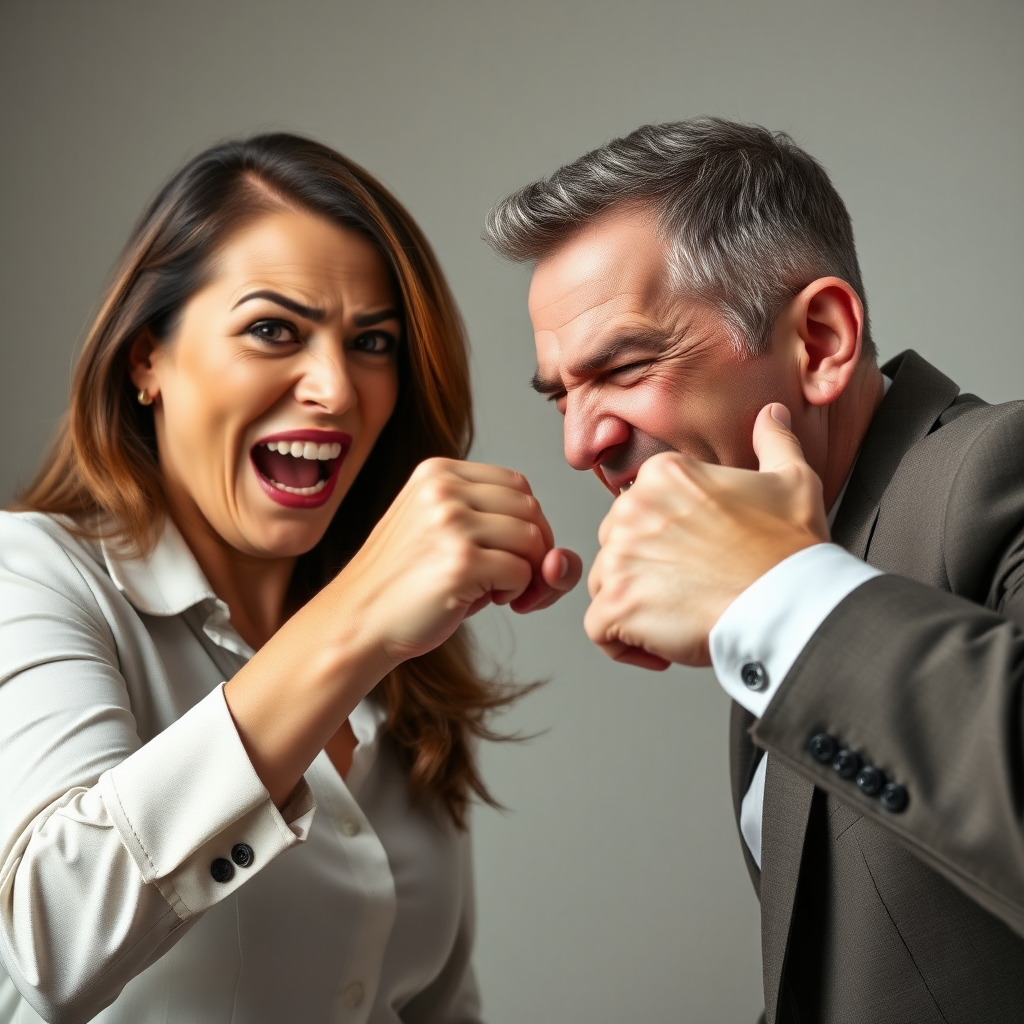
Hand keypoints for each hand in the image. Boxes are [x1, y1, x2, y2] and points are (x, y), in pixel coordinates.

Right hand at [329, 458, 581, 667]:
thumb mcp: (450, 538)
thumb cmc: (407, 585)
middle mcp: (444, 488)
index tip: (507, 555)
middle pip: (531, 509)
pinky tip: (481, 600)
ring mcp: (451, 523)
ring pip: (533, 539)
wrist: (357, 621)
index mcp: (438, 472)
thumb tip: (564, 559)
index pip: (516, 484)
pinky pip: (523, 572)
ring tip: (492, 589)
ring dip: (527, 572)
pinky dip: (517, 593)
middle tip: (509, 582)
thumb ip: (506, 533)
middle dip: (534, 550)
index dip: (526, 523)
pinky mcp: (460, 561)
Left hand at [584, 403, 828, 668]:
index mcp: (664, 475)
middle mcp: (631, 509)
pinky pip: (599, 629)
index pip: (640, 513)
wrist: (791, 602)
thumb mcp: (791, 480)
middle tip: (693, 593)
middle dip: (647, 574)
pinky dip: (625, 645)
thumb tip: (770, 416)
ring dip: (636, 608)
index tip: (701, 562)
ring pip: (605, 586)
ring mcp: (620, 557)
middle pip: (618, 548)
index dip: (667, 543)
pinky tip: (662, 649)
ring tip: (682, 619)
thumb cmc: (791, 549)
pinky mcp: (616, 604)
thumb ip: (774, 442)